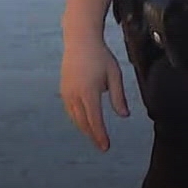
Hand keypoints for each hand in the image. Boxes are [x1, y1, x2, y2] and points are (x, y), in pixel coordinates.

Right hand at [59, 31, 128, 151]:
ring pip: (74, 117)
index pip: (95, 120)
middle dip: (92, 135)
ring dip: (84, 128)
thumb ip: (119, 97)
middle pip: (83, 122)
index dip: (100, 135)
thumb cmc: (100, 56)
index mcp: (89, 92)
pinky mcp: (63, 89)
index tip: (105, 147)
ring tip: (94, 135)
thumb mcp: (115, 75)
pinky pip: (70, 110)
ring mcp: (67, 92)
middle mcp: (75, 95)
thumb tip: (124, 115)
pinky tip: (84, 121)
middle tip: (102, 146)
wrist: (80, 40)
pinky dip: (77, 118)